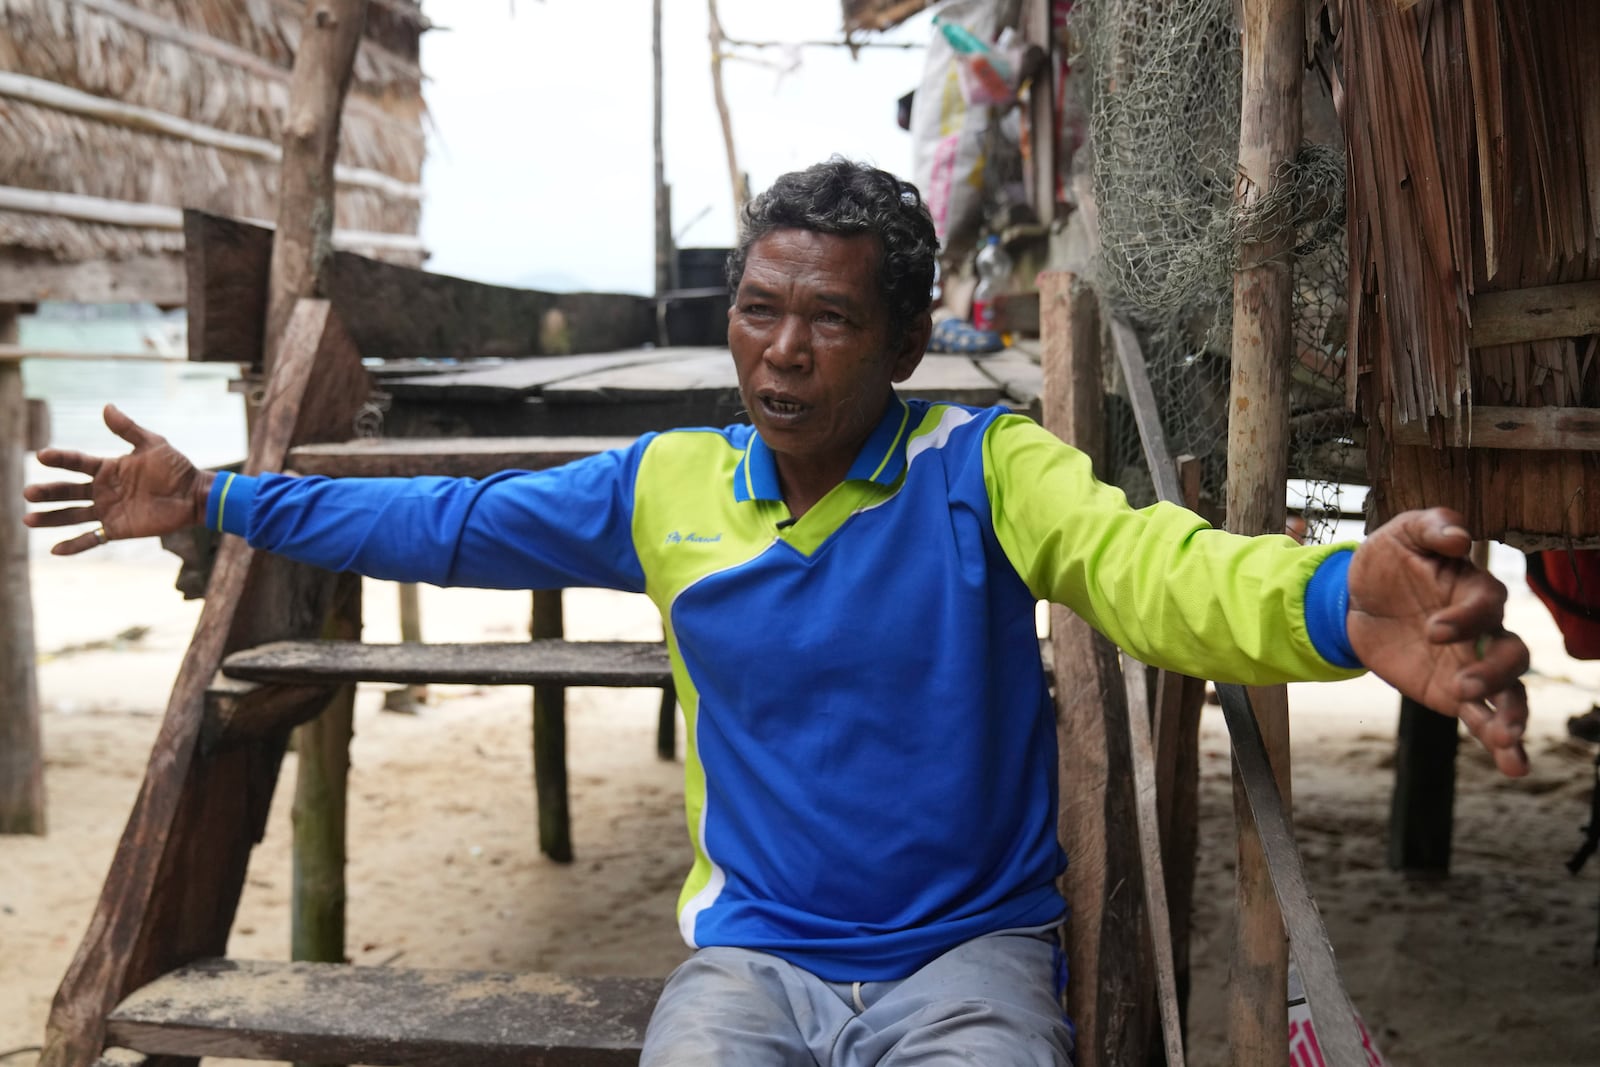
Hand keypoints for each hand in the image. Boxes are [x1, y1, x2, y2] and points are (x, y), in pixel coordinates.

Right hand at [22, 404, 212, 554]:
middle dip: (48, 492)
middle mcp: (103, 490)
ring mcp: (109, 510)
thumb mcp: (153, 444)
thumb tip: (106, 407)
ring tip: (28, 519)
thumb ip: (128, 429)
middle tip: (28, 493)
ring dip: (51, 518)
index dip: (60, 459)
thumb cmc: (177, 468)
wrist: (195, 495)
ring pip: (73, 515)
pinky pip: (92, 538)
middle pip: (68, 491)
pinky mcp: (118, 529)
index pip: (76, 463)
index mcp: (108, 468)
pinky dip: (75, 545)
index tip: (42, 456)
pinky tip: (54, 550)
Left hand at [1347, 508, 1529, 775]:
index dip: (1467, 617)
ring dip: (1513, 715)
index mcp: (1473, 589)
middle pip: (1511, 653)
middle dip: (1494, 672)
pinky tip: (1514, 766)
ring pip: (1508, 692)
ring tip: (1507, 738)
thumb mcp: (1401, 532)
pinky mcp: (1452, 692)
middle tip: (1463, 685)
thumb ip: (1432, 527)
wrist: (1355, 598)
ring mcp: (1471, 665)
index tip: (1433, 629)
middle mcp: (1483, 631)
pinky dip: (1500, 743)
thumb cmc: (1387, 559)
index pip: (1488, 603)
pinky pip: (1483, 718)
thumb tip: (1458, 535)